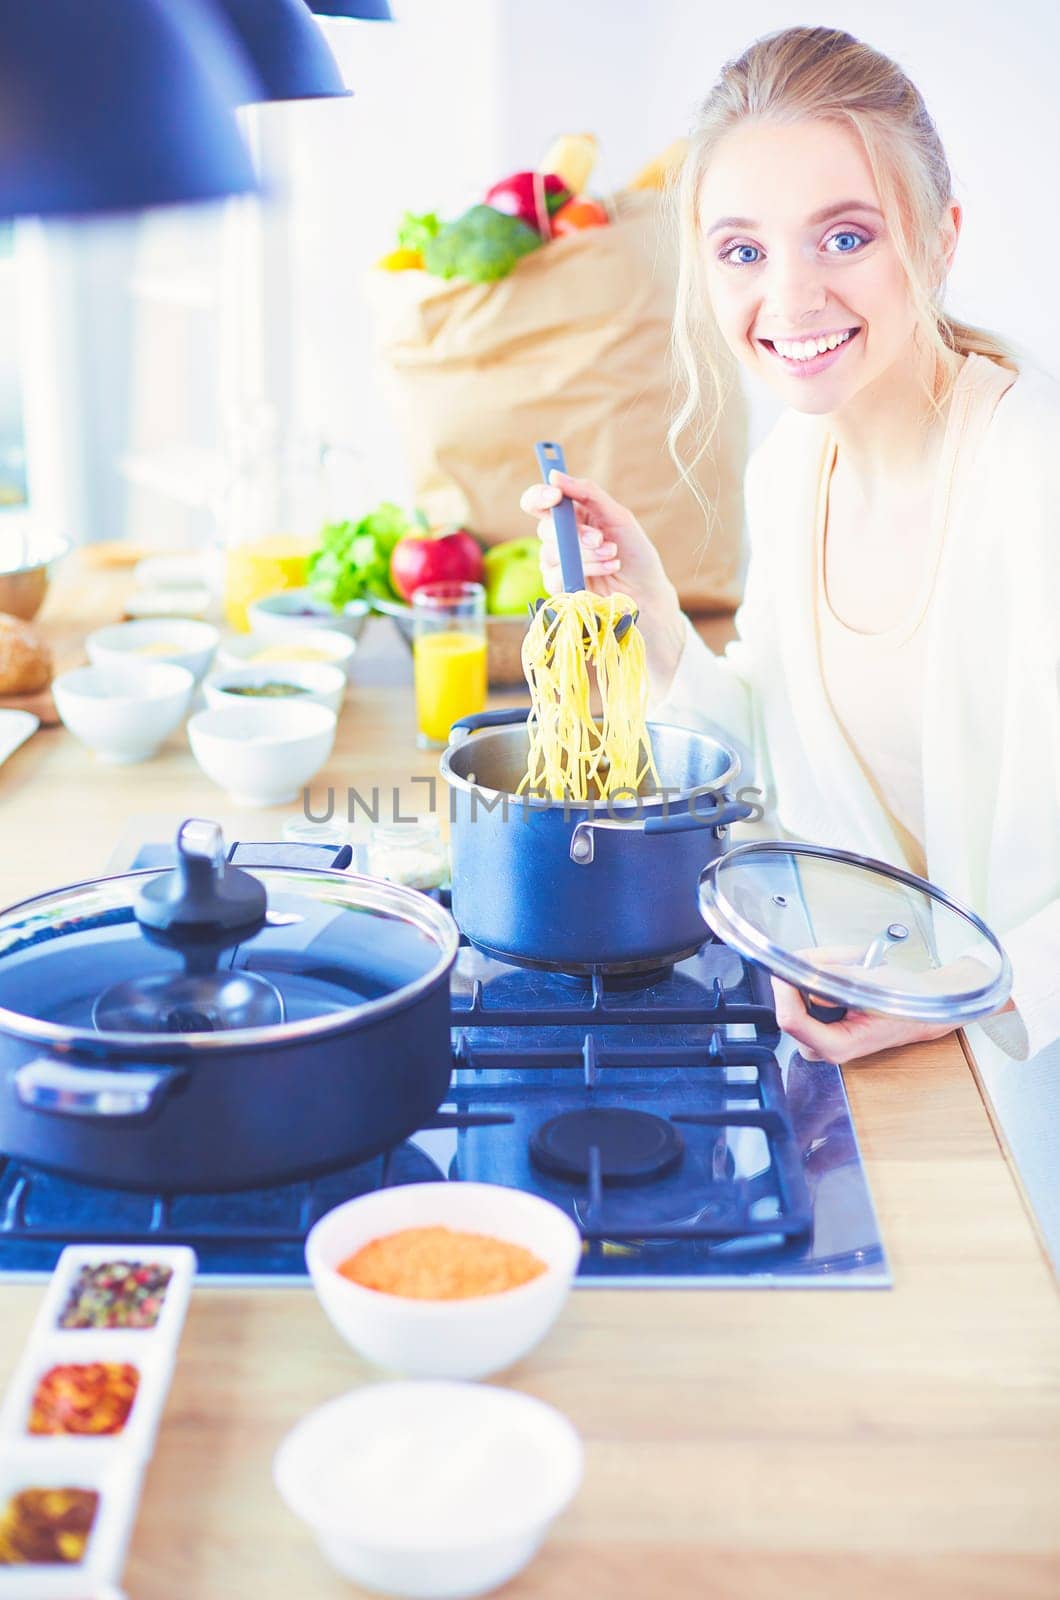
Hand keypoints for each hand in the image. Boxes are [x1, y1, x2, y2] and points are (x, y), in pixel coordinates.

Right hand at [519, 468, 685, 693]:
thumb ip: (587, 493)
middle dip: (575, 533)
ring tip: (612, 556)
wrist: (646, 592)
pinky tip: (609, 569)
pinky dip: (586, 569)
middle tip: (600, 539)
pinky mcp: (559, 586)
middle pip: (544, 527)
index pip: (538, 501)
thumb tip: (555, 475)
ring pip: (552, 552)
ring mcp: (557, 563)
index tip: (555, 495)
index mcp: (572, 515)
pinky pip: (556, 575)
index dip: (540, 496)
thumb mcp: (618, 516)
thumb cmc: (635, 552)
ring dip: (586, 554)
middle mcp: (560, 537)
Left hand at [771, 945, 1013, 1062]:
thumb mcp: (874, 984)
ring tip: (850, 963)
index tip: (788, 965)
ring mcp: (819, 1037)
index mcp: (837, 1046)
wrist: (923, 1006)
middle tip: (837, 957)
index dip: (785, 989)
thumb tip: (804, 977)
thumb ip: (837, 982)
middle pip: (790, 1005)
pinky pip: (805, 994)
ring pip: (797, 995)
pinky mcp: (819, 1025)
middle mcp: (823, 1047)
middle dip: (808, 973)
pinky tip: (845, 971)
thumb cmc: (906, 1000)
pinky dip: (822, 976)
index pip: (791, 1020)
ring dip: (818, 971)